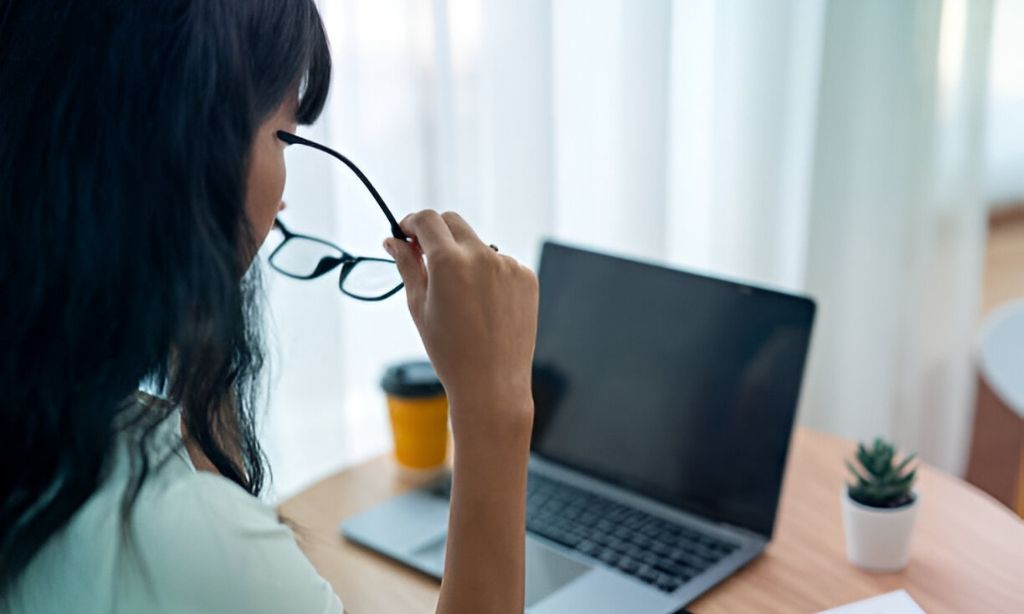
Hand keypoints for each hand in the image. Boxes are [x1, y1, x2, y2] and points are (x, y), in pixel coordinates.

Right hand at [383, 210, 537, 441]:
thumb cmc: (450, 351)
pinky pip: (501, 263)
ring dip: (464, 257)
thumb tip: (393, 240)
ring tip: (460, 298)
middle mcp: (482, 256)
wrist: (492, 384)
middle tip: (424, 256)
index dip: (411, 222)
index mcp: (449, 262)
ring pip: (478, 245)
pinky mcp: (527, 277)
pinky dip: (488, 274)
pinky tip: (484, 306)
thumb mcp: (419, 306)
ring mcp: (509, 265)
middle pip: (453, 223)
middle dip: (435, 233)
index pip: (427, 219)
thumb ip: (407, 265)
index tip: (405, 234)